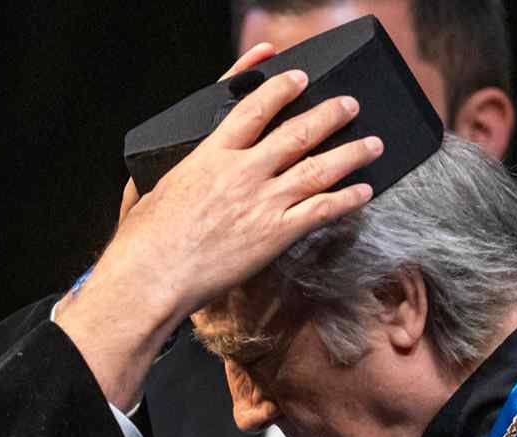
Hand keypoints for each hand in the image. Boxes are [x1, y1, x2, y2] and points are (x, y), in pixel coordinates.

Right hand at [58, 62, 382, 408]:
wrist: (152, 278)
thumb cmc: (143, 242)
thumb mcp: (150, 192)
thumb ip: (171, 177)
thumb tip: (161, 176)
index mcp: (210, 156)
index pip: (254, 108)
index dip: (282, 89)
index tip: (300, 79)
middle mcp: (242, 173)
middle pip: (297, 132)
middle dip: (329, 114)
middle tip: (349, 104)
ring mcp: (262, 203)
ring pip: (319, 167)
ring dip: (351, 152)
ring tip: (372, 143)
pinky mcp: (275, 235)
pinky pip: (322, 211)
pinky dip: (347, 199)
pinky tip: (364, 191)